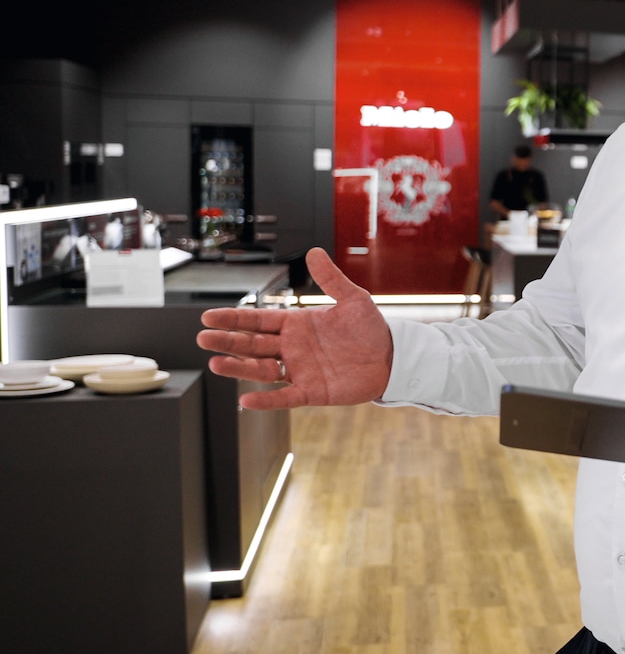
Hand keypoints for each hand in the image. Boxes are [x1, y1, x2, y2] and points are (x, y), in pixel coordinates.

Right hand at [196, 248, 392, 409]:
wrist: (392, 356)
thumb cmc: (370, 328)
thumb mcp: (354, 299)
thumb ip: (331, 279)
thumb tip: (314, 252)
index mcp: (296, 324)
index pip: (258, 320)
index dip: (234, 319)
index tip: (208, 316)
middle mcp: (292, 347)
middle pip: (252, 344)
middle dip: (228, 341)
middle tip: (203, 338)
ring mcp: (299, 370)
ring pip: (261, 370)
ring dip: (238, 368)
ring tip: (215, 364)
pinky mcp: (312, 391)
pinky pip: (285, 397)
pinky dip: (266, 400)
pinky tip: (246, 400)